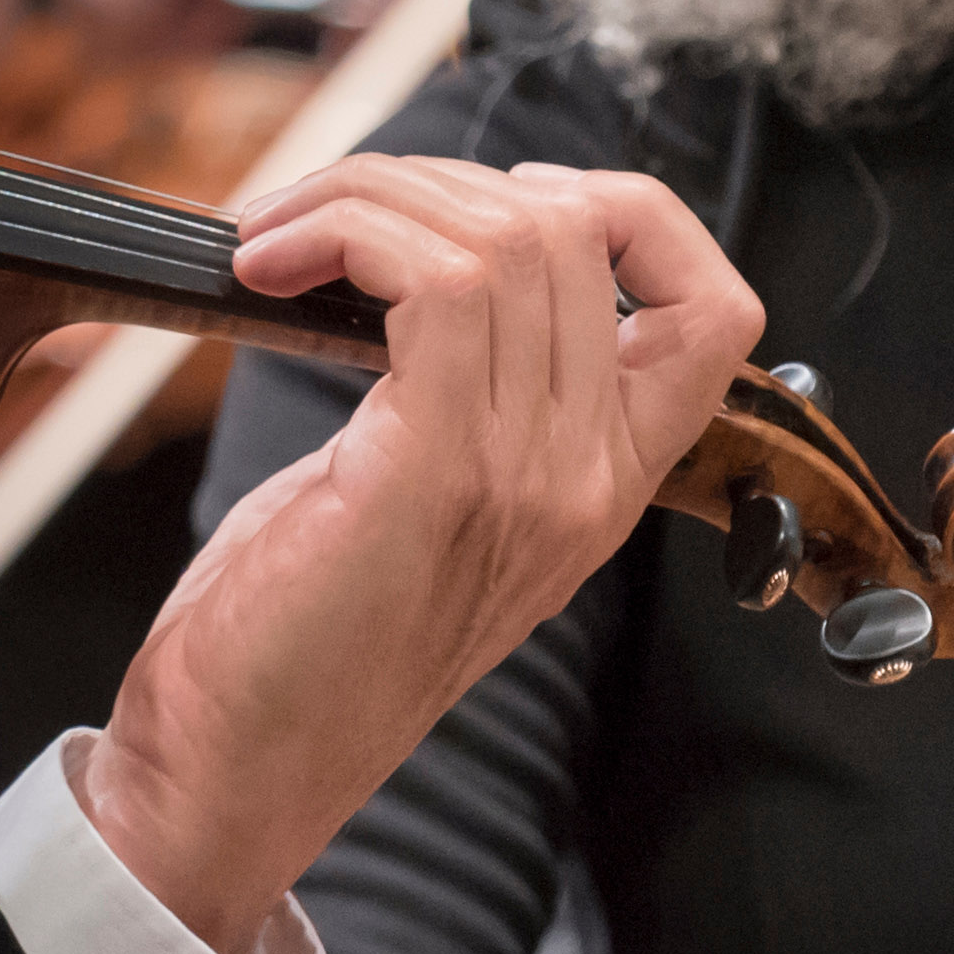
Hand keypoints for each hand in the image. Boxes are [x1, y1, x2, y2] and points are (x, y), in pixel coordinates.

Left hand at [78, 157, 754, 953]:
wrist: (238, 775)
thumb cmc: (304, 639)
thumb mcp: (423, 501)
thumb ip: (466, 394)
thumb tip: (417, 253)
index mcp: (603, 482)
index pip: (715, 307)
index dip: (628, 211)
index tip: (491, 202)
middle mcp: (585, 477)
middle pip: (576, 227)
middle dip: (429, 178)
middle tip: (320, 218)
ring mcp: (523, 478)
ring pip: (500, 235)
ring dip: (366, 195)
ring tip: (277, 236)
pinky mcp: (431, 477)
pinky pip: (431, 282)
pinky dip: (342, 233)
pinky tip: (264, 263)